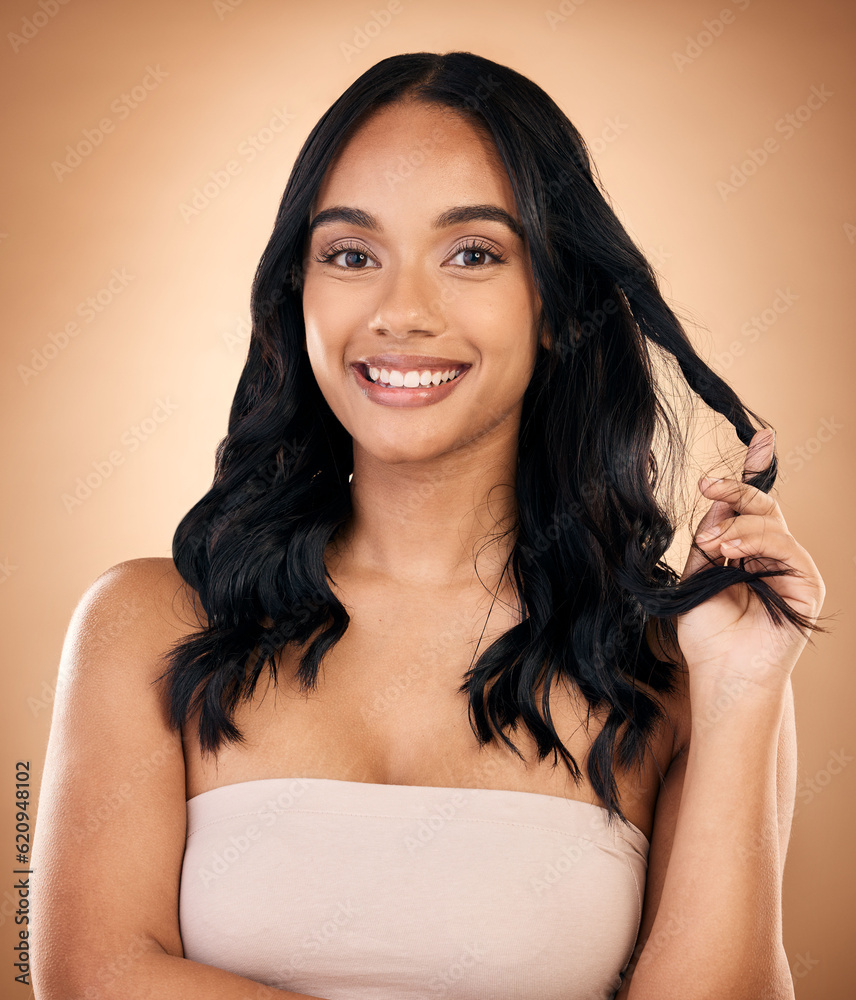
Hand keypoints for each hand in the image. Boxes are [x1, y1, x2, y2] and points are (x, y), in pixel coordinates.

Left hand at [675, 428, 825, 692]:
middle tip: (707, 485)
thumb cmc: (706, 629)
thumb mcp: (698, 572)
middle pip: (764, 505)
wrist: (720, 671)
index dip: (756, 469)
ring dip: (738, 526)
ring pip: (772, 524)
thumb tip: (715, 498)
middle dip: (736, 490)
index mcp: (747, 548)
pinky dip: (756, 544)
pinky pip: (787, 550)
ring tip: (713, 545)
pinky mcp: (807, 586)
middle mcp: (773, 554)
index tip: (760, 437)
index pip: (753, 503)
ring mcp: (793, 569)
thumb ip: (709, 536)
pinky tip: (730, 552)